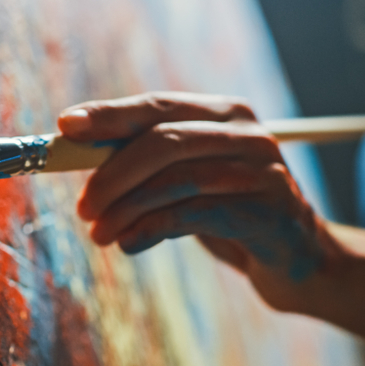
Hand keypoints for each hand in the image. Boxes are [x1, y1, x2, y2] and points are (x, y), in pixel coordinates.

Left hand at [58, 92, 342, 310]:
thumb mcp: (188, 180)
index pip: (157, 105)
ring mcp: (262, 170)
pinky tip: (129, 243)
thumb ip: (145, 162)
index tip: (65, 127)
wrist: (299, 260)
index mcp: (224, 113)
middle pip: (163, 140)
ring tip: (100, 233)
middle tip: (82, 207)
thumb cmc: (229, 213)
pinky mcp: (269, 211)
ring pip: (175, 179)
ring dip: (126, 208)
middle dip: (112, 173)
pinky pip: (194, 213)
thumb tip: (74, 151)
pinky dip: (152, 229)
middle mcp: (246, 132)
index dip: (109, 115)